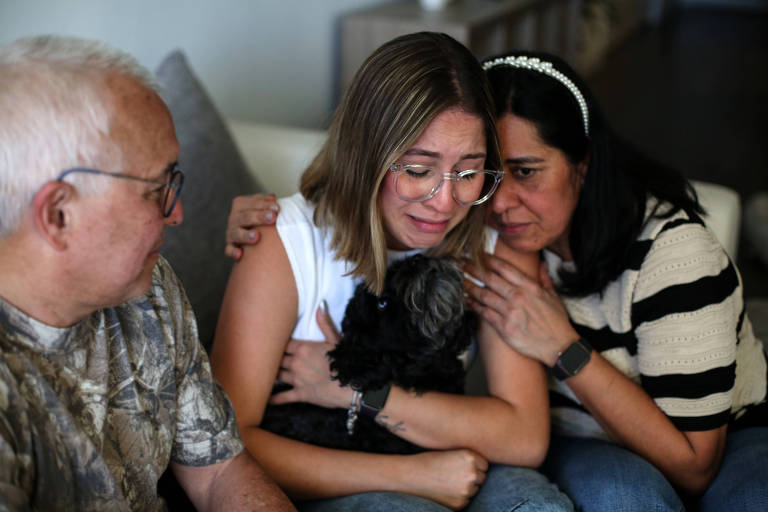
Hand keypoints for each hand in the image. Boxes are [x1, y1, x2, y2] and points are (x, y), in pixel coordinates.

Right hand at [225, 193, 279, 259]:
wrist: (252, 233)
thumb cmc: (260, 216)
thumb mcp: (263, 207)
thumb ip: (266, 202)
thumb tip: (272, 197)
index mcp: (240, 205)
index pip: (252, 203)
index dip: (264, 205)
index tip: (277, 208)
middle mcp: (234, 218)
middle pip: (245, 217)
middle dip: (259, 217)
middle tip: (272, 217)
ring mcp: (231, 232)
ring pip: (236, 233)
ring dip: (246, 235)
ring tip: (257, 236)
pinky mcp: (230, 246)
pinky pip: (229, 250)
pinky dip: (233, 252)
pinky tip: (240, 255)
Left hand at [270, 304, 350, 408]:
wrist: (352, 385)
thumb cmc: (345, 361)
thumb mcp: (336, 339)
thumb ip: (325, 323)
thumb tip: (320, 305)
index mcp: (303, 348)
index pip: (283, 343)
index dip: (275, 342)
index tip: (269, 341)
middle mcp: (296, 363)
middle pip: (277, 359)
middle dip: (271, 358)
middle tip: (261, 357)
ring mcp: (297, 379)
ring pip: (276, 375)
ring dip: (270, 374)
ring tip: (260, 373)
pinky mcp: (300, 394)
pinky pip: (282, 397)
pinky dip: (273, 399)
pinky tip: (264, 400)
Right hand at [405, 449, 487, 509]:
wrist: (412, 475)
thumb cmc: (429, 460)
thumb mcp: (452, 452)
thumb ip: (469, 459)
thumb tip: (483, 468)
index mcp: (470, 457)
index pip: (484, 465)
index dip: (475, 466)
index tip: (463, 466)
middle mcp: (471, 473)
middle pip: (482, 478)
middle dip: (472, 477)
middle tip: (454, 474)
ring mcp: (466, 490)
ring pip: (474, 489)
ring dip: (466, 487)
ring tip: (448, 482)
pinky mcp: (460, 503)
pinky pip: (466, 500)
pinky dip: (458, 497)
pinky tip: (445, 490)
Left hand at [463, 254, 577, 365]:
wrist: (559, 347)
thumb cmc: (556, 322)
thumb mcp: (553, 296)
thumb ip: (543, 278)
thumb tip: (540, 264)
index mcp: (529, 287)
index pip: (504, 268)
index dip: (488, 260)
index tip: (478, 255)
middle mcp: (518, 296)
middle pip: (489, 278)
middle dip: (472, 269)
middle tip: (460, 263)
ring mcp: (510, 312)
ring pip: (484, 295)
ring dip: (469, 286)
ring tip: (459, 280)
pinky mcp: (504, 327)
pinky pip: (484, 313)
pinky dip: (473, 306)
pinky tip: (466, 301)